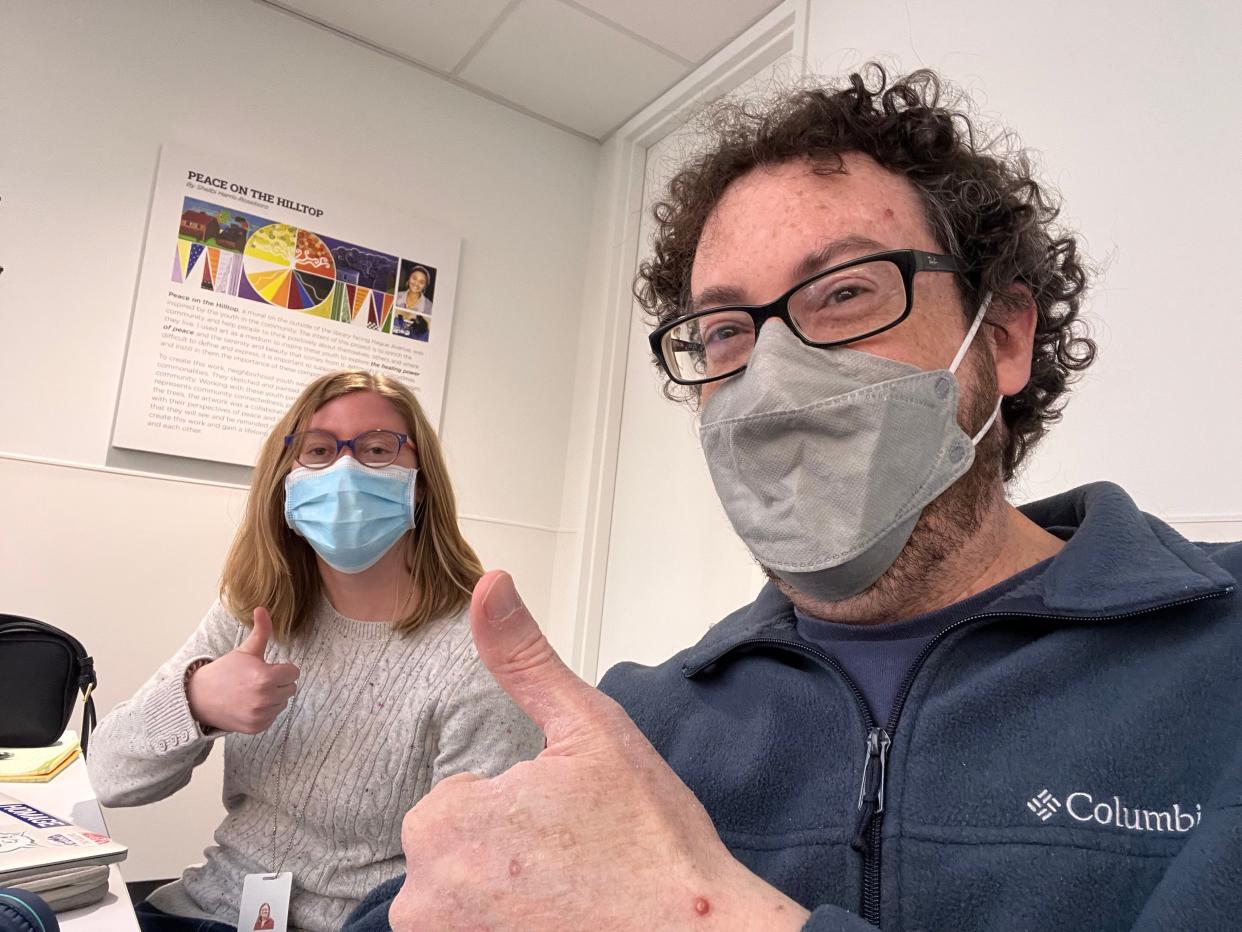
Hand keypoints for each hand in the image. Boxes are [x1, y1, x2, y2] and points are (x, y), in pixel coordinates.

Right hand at [185, 608, 299, 733]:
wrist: (199, 698)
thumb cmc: (225, 672)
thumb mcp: (245, 651)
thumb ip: (261, 631)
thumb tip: (263, 608)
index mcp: (265, 677)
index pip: (294, 672)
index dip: (282, 668)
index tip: (268, 668)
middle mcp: (264, 698)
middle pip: (291, 688)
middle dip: (279, 682)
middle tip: (258, 680)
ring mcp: (260, 715)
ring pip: (283, 703)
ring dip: (273, 698)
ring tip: (252, 692)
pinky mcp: (256, 727)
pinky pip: (272, 717)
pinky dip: (264, 712)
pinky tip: (248, 704)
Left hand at [389, 571, 809, 930]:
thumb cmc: (652, 842)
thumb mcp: (590, 728)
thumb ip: (525, 657)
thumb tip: (489, 583)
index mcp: (444, 825)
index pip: (462, 800)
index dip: (520, 807)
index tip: (570, 827)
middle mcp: (424, 901)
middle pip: (457, 854)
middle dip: (505, 855)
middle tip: (576, 864)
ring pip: (464, 900)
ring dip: (505, 898)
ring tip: (571, 900)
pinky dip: (509, 927)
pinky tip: (560, 923)